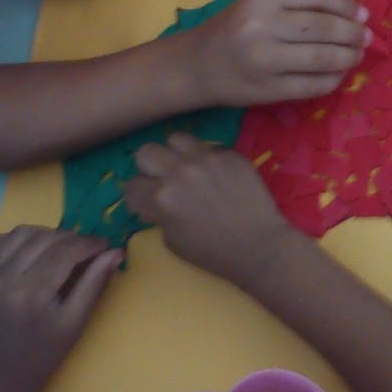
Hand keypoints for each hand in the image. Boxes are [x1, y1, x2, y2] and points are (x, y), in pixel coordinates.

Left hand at [0, 225, 120, 391]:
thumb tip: (115, 252)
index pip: (65, 251)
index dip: (89, 243)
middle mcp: (4, 280)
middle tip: (86, 249)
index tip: (104, 245)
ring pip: (20, 233)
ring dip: (45, 234)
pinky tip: (33, 251)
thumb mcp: (75, 321)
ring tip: (60, 248)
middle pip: (44, 239)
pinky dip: (19, 239)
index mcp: (32, 294)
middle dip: (71, 238)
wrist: (2, 375)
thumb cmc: (44, 353)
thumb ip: (95, 283)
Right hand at [124, 134, 299, 284]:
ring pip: (176, 138)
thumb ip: (156, 214)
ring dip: (175, 153)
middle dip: (148, 168)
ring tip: (185, 168)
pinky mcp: (230, 154)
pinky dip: (205, 158)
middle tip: (161, 180)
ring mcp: (207, 158)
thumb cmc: (212, 252)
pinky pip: (208, 146)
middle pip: (147, 152)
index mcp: (162, 197)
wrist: (259, 246)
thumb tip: (148, 201)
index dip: (136, 195)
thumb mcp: (171, 240)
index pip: (132, 184)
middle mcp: (180, 171)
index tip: (145, 200)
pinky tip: (214, 175)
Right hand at [177, 0, 368, 106]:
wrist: (195, 66)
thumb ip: (298, 4)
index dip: (346, 5)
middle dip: (353, 34)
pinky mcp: (267, 90)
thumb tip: (355, 14)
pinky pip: (313, 86)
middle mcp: (262, 26)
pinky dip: (333, 80)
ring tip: (356, 55)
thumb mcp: (258, 4)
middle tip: (366, 38)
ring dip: (349, 57)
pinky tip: (339, 75)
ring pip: (323, 58)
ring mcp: (264, 60)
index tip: (362, 15)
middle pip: (325, 28)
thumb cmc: (232, 29)